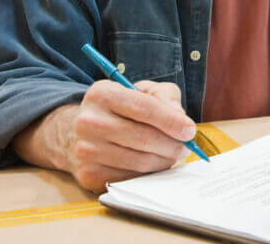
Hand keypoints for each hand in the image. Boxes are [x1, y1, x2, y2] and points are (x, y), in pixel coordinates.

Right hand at [63, 80, 195, 192]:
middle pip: (145, 138)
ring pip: (140, 162)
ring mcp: (86, 151)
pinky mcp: (88, 175)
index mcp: (102, 94)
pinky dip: (149, 173)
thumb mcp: (142, 91)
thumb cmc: (120, 109)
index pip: (144, 108)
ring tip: (171, 154)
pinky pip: (131, 178)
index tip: (190, 130)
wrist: (79, 132)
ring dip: (165, 160)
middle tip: (185, 147)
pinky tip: (152, 164)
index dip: (172, 121)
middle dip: (173, 144)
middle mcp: (89, 122)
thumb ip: (165, 96)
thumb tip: (181, 118)